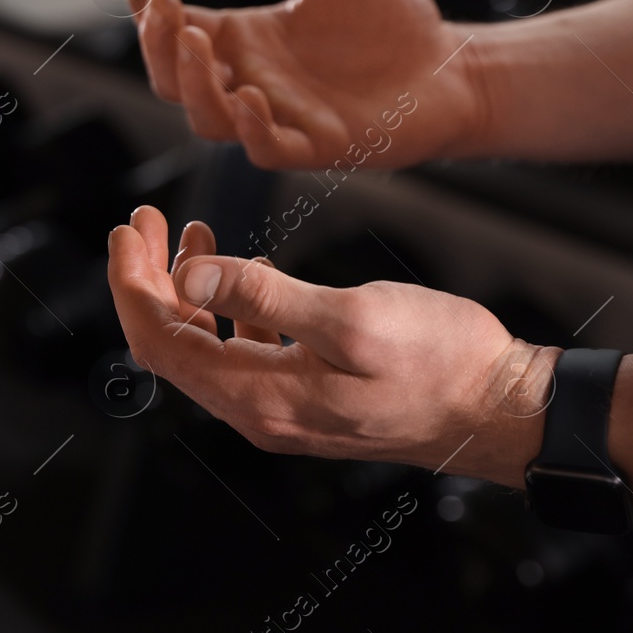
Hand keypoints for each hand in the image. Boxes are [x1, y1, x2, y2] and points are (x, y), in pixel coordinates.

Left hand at [106, 206, 553, 487]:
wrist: (505, 410)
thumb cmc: (442, 364)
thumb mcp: (350, 318)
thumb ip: (263, 296)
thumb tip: (188, 276)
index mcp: (258, 397)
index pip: (159, 341)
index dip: (131, 283)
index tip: (127, 228)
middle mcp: (258, 411)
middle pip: (169, 344)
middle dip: (146, 279)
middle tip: (142, 221)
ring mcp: (280, 406)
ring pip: (201, 345)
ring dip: (182, 288)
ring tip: (180, 232)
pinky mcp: (305, 395)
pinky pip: (238, 350)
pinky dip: (222, 306)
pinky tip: (233, 269)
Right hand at [127, 0, 482, 168]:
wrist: (452, 67)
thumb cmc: (388, 19)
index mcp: (243, 40)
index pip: (175, 30)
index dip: (146, 13)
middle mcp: (248, 81)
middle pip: (174, 79)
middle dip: (158, 48)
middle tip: (164, 11)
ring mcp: (279, 118)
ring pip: (208, 119)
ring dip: (194, 85)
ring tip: (195, 42)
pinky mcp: (317, 146)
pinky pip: (268, 149)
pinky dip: (252, 128)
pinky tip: (252, 96)